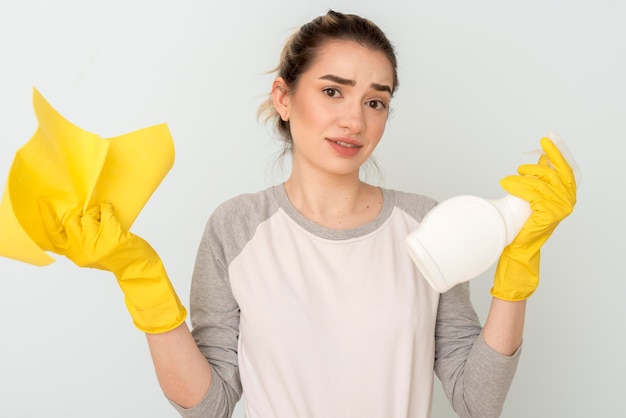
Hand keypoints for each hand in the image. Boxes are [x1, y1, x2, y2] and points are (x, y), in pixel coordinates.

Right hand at [39, 199, 186, 332]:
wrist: (139, 270)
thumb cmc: (120, 261)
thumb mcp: (95, 256)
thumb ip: (83, 243)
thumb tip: (79, 218)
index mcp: (76, 256)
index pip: (54, 237)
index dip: (47, 218)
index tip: (42, 202)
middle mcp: (82, 249)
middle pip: (71, 221)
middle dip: (82, 214)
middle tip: (93, 215)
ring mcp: (95, 241)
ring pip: (87, 215)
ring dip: (96, 211)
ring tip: (105, 216)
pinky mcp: (110, 233)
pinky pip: (104, 211)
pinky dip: (107, 207)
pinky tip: (110, 210)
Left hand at [491, 137, 576, 300]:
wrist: (519, 245)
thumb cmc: (526, 219)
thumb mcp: (537, 192)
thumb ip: (543, 175)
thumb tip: (542, 156)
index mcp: (568, 193)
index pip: (565, 168)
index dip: (556, 152)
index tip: (547, 138)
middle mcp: (568, 199)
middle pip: (553, 173)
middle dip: (536, 166)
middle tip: (520, 168)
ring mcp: (562, 207)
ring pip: (539, 182)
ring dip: (521, 179)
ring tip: (507, 181)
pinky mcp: (551, 213)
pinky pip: (533, 193)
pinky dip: (518, 187)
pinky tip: (507, 186)